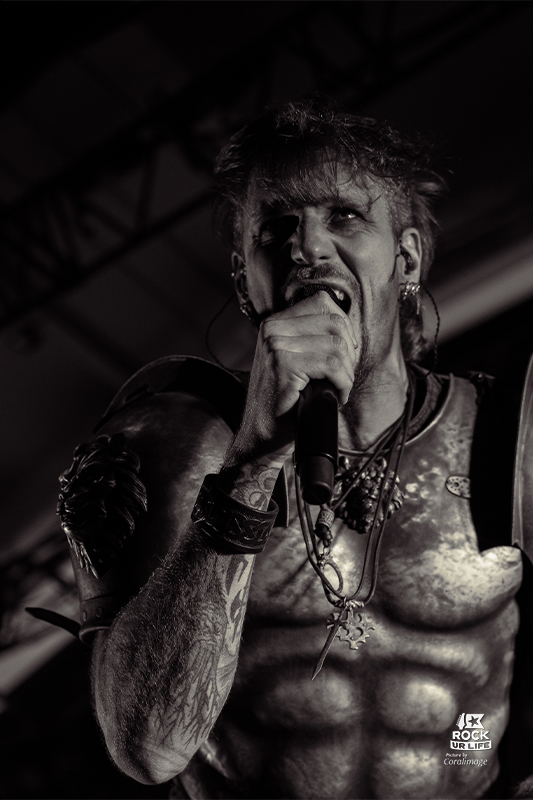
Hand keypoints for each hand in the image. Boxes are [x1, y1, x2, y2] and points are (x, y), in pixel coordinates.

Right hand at [231, 290, 357, 461]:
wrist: (261, 436)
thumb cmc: (283, 402)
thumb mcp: (294, 361)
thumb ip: (312, 338)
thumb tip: (349, 329)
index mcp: (274, 323)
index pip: (322, 303)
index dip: (343, 327)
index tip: (344, 353)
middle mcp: (272, 329)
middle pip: (335, 322)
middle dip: (349, 352)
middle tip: (342, 375)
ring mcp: (276, 346)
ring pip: (337, 345)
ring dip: (347, 371)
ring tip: (337, 388)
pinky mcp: (284, 366)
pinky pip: (333, 366)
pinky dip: (343, 383)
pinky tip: (336, 396)